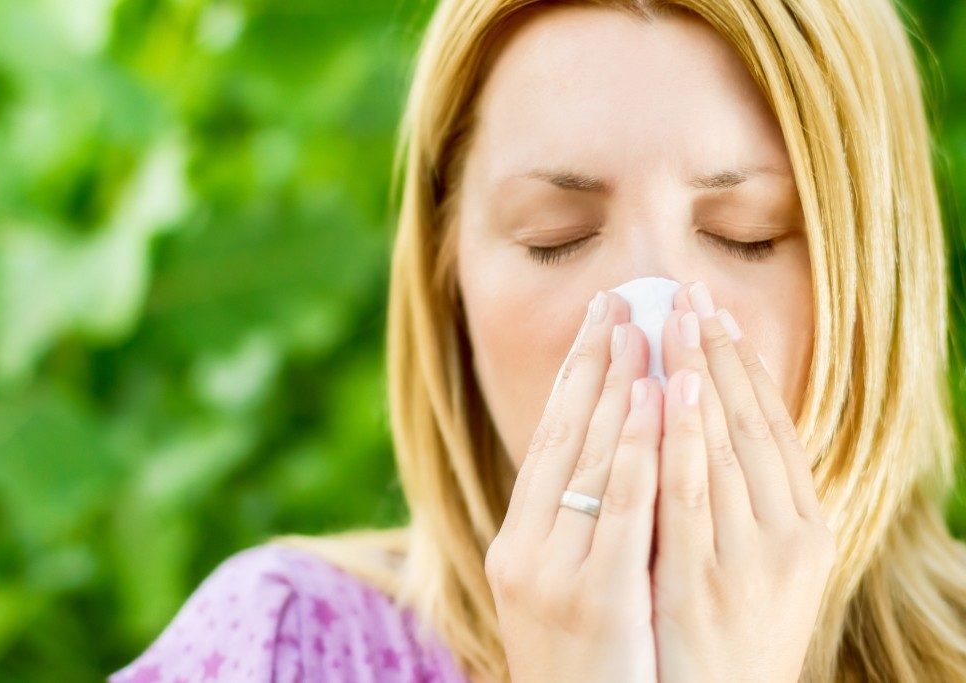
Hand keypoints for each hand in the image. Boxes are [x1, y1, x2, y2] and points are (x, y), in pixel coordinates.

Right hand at [485, 289, 660, 682]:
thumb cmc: (586, 666)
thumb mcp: (565, 590)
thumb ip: (577, 527)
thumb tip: (614, 455)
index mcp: (516, 544)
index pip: (547, 443)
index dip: (573, 380)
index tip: (599, 323)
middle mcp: (524, 550)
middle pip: (561, 438)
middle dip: (592, 366)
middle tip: (619, 301)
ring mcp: (553, 573)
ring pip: (588, 462)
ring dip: (617, 390)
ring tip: (640, 330)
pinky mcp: (593, 597)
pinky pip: (619, 508)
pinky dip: (637, 447)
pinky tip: (657, 399)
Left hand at [651, 281, 835, 682]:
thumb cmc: (727, 639)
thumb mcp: (746, 565)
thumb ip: (736, 501)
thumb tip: (701, 425)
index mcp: (805, 529)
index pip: (774, 429)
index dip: (746, 367)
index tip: (719, 314)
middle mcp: (787, 537)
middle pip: (750, 424)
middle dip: (718, 353)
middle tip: (690, 290)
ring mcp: (748, 559)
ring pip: (724, 447)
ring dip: (701, 375)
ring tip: (677, 314)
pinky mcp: (706, 581)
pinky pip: (691, 493)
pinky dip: (682, 436)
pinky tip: (669, 387)